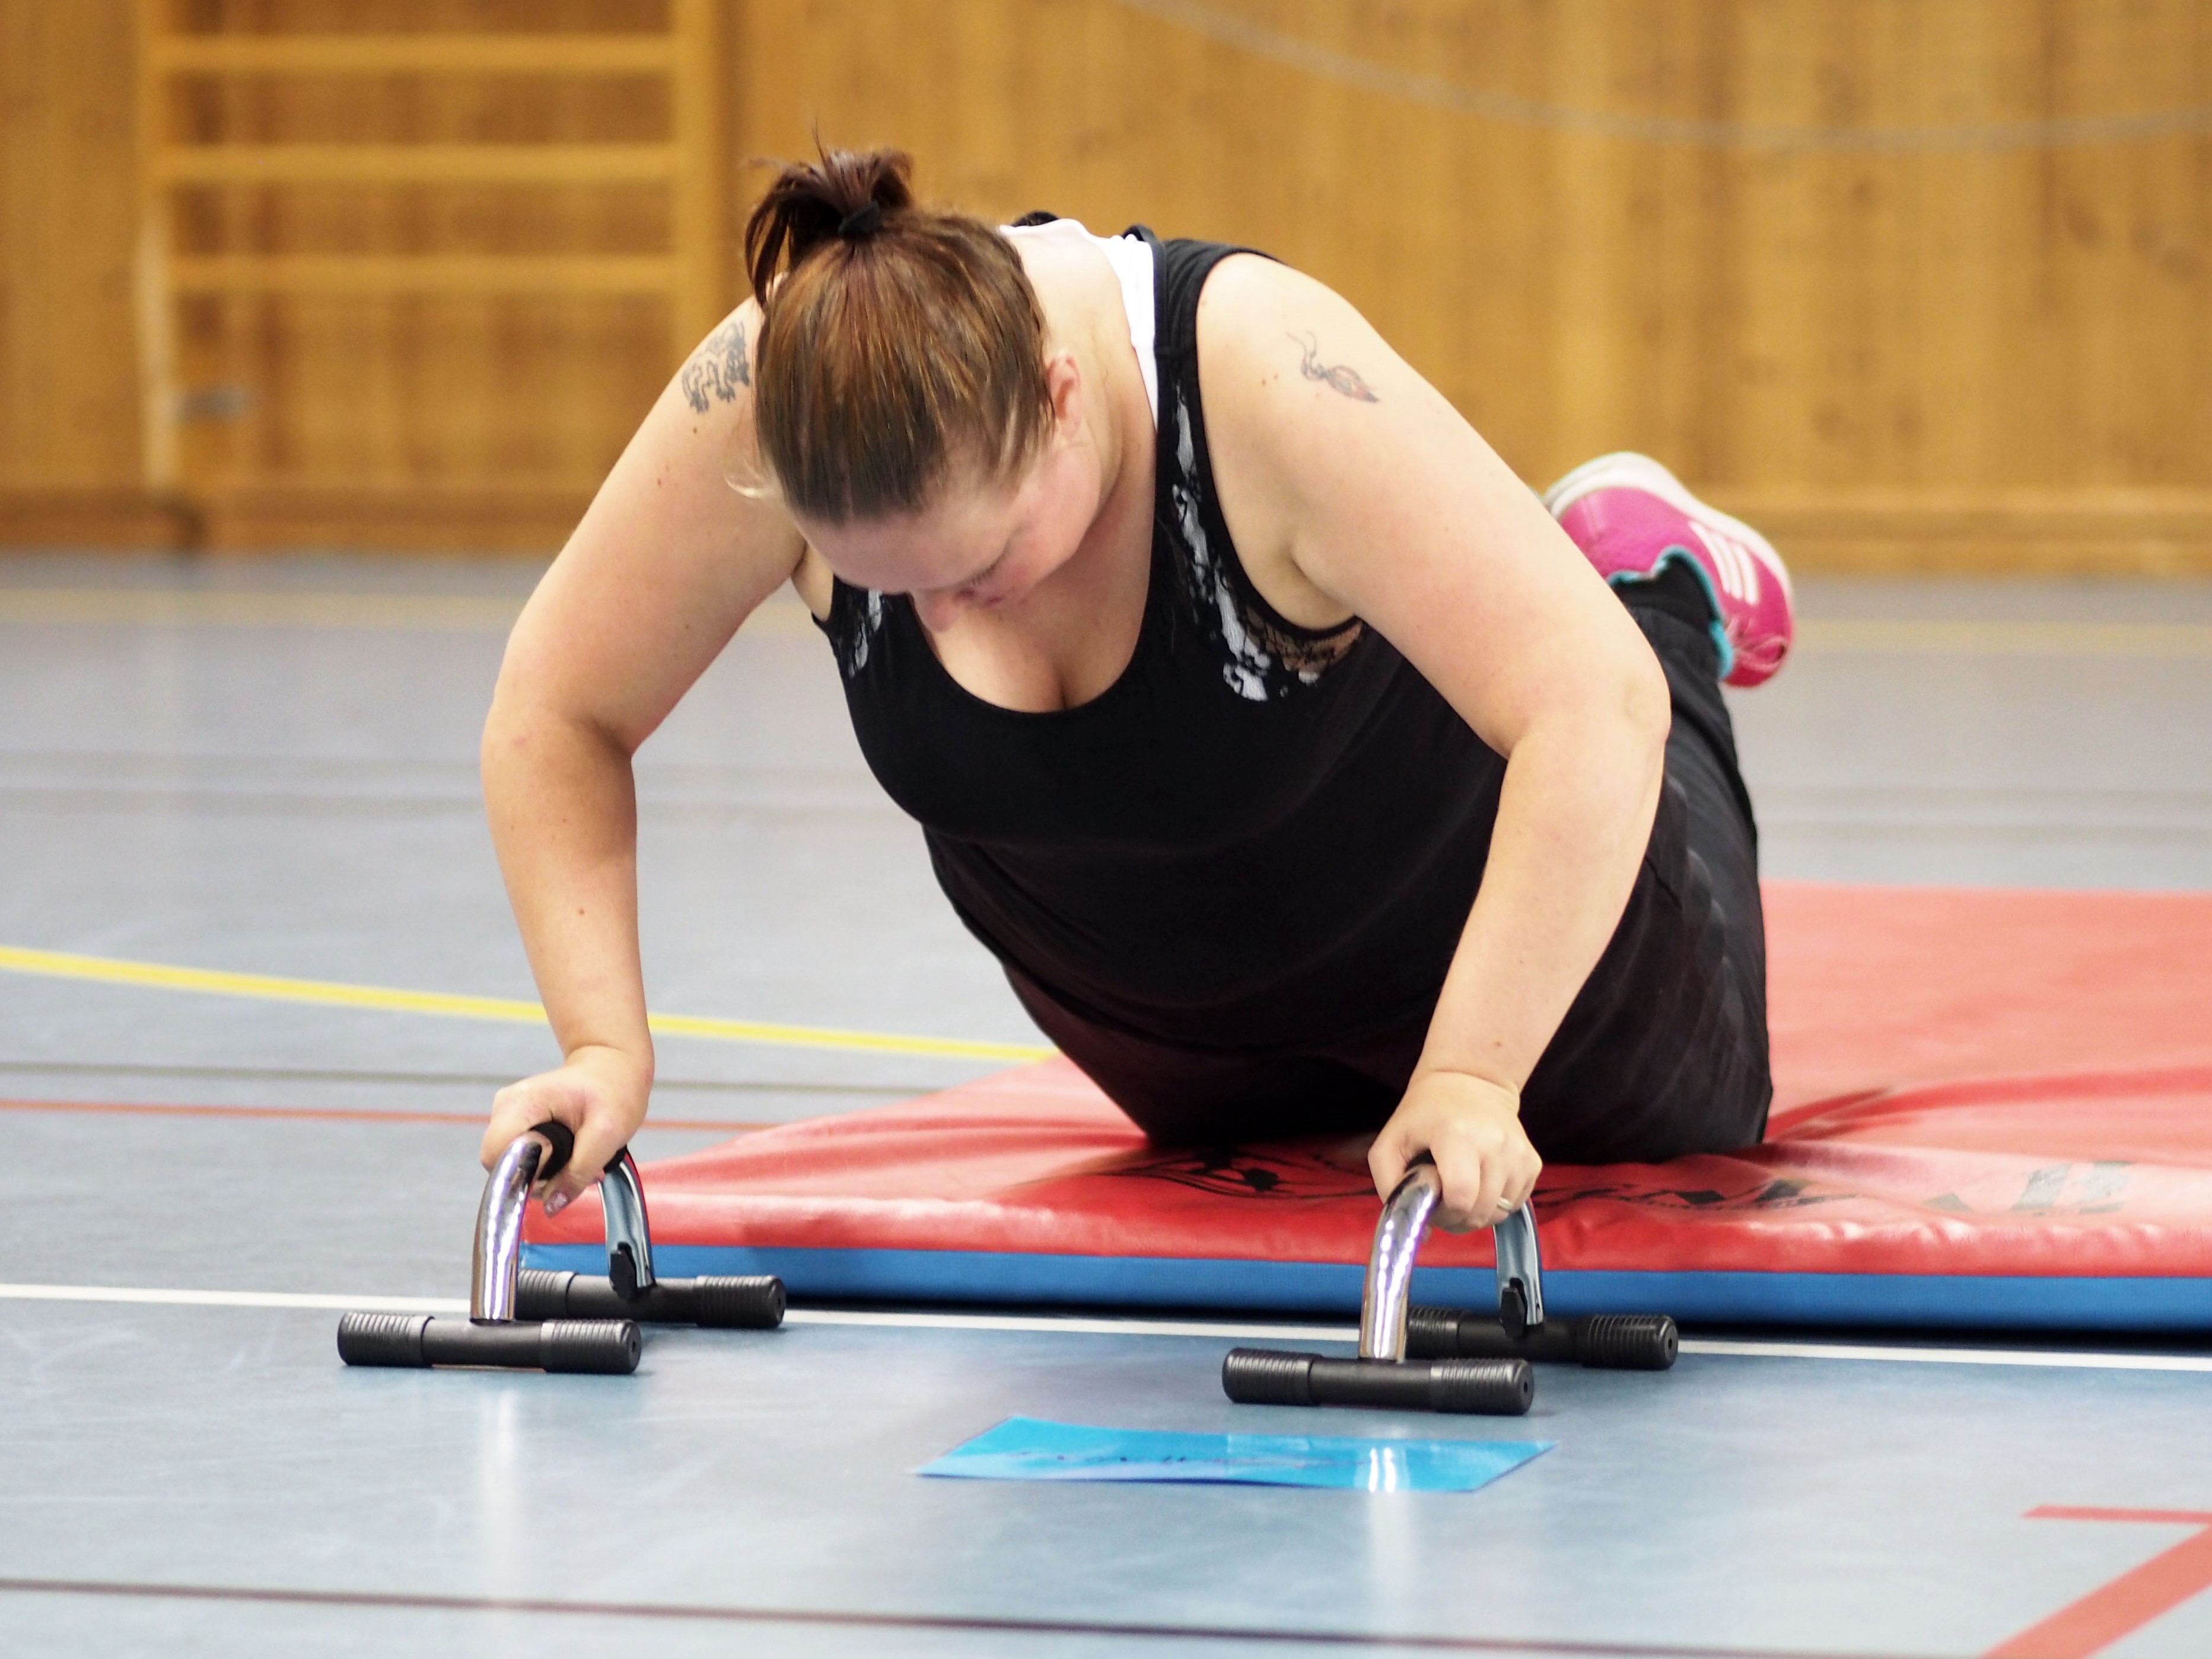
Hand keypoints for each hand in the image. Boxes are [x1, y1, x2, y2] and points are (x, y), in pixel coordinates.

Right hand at [480, 1044, 650, 1215]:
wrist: (614, 1065)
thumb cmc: (614, 1090)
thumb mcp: (607, 1134)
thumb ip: (579, 1172)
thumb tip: (551, 1206)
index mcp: (521, 1103)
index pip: (495, 1156)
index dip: (522, 1174)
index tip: (559, 1169)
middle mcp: (506, 1107)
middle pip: (506, 1165)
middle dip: (543, 1176)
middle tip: (580, 1166)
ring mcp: (510, 1115)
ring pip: (517, 1165)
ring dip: (551, 1172)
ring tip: (583, 1156)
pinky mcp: (519, 1124)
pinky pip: (526, 1158)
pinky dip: (551, 1163)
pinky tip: (575, 1152)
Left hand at [1368, 1069, 1541, 1232]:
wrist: (1470, 1082)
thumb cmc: (1424, 1115)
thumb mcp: (1389, 1143)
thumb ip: (1391, 1186)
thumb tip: (1421, 1231)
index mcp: (1456, 1135)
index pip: (1460, 1196)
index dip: (1444, 1213)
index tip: (1432, 1202)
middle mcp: (1495, 1143)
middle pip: (1481, 1211)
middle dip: (1458, 1218)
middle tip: (1443, 1201)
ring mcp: (1519, 1153)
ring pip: (1500, 1213)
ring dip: (1477, 1213)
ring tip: (1461, 1191)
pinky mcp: (1533, 1162)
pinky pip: (1515, 1204)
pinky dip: (1496, 1204)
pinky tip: (1480, 1183)